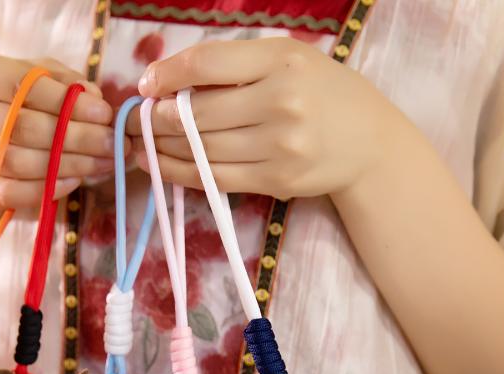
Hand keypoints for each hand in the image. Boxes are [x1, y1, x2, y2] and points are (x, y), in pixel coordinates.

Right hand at [0, 53, 118, 206]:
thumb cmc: (16, 100)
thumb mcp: (37, 77)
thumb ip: (65, 82)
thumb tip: (95, 99)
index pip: (24, 85)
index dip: (68, 101)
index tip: (105, 114)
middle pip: (22, 127)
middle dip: (76, 138)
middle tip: (111, 144)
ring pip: (19, 162)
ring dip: (68, 165)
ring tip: (102, 163)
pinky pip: (10, 192)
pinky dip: (46, 189)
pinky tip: (74, 181)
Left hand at [127, 37, 407, 199]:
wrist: (369, 143)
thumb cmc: (321, 93)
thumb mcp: (287, 61)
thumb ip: (236, 67)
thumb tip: (168, 83)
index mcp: (282, 61)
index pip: (208, 65)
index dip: (167, 75)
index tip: (145, 86)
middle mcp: (281, 102)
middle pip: (198, 114)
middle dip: (157, 119)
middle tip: (134, 123)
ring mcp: (280, 146)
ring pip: (202, 150)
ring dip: (162, 150)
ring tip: (140, 146)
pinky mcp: (276, 181)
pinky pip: (214, 178)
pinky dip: (180, 173)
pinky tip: (160, 167)